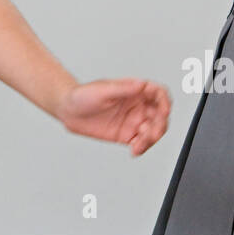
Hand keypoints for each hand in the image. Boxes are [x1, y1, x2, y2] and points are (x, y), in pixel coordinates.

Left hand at [55, 78, 171, 154]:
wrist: (68, 111)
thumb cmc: (82, 95)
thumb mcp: (103, 90)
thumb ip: (124, 89)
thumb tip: (142, 84)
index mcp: (134, 91)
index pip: (158, 94)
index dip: (165, 102)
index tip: (164, 111)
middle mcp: (136, 105)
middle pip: (160, 115)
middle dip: (159, 126)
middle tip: (150, 133)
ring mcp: (132, 121)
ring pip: (153, 131)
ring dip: (151, 139)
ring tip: (139, 144)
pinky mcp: (126, 135)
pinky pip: (141, 143)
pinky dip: (142, 148)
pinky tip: (135, 150)